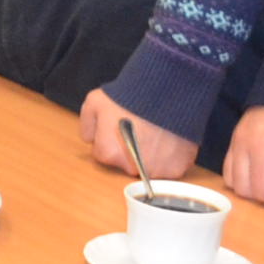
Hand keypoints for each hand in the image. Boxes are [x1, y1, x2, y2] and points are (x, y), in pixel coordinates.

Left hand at [80, 88, 196, 180]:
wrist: (168, 93)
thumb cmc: (131, 97)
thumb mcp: (94, 102)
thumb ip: (87, 125)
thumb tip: (90, 139)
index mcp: (108, 153)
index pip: (103, 153)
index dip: (109, 139)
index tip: (118, 128)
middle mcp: (131, 168)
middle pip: (126, 163)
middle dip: (129, 150)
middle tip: (137, 129)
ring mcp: (155, 171)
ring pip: (149, 167)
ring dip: (150, 156)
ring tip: (154, 134)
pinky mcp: (177, 169)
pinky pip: (170, 167)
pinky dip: (169, 157)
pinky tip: (168, 140)